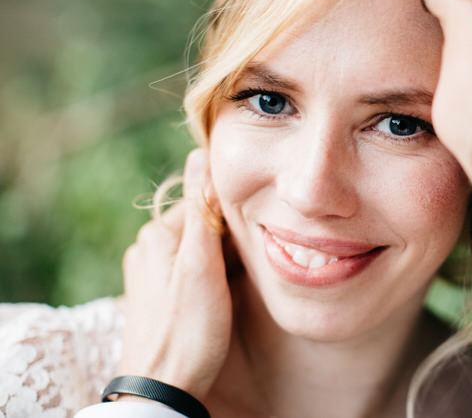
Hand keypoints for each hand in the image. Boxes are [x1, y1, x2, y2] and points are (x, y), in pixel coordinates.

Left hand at [119, 148, 230, 399]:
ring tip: (233, 289)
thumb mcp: (201, 265)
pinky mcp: (153, 296)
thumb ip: (200, 210)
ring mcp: (148, 274)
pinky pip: (189, 272)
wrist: (164, 388)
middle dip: (228, 242)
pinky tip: (218, 300)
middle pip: (201, 227)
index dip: (235, 224)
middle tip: (245, 271)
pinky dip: (209, 278)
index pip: (205, 205)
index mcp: (156, 235)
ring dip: (221, 262)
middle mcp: (146, 249)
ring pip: (198, 250)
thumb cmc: (188, 330)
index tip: (253, 245)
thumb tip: (200, 155)